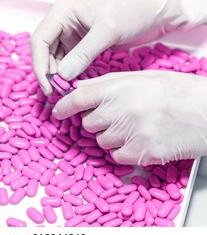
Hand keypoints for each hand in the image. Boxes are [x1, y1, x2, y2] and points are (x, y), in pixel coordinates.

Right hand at [31, 0, 187, 94]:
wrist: (154, 11)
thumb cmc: (133, 11)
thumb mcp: (108, 31)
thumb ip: (83, 53)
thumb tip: (63, 76)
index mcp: (63, 11)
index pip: (40, 40)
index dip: (39, 65)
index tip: (48, 86)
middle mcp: (63, 21)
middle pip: (43, 51)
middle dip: (47, 72)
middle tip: (55, 93)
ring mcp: (70, 33)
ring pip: (53, 58)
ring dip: (56, 75)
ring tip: (64, 91)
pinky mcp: (80, 44)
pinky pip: (67, 61)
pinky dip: (68, 74)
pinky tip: (72, 85)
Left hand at [52, 70, 206, 164]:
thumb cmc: (177, 91)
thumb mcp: (141, 77)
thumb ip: (107, 83)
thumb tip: (79, 88)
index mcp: (119, 88)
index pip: (79, 97)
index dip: (64, 105)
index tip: (57, 111)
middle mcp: (121, 110)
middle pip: (88, 123)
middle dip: (96, 121)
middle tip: (115, 116)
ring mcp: (130, 133)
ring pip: (101, 141)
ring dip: (111, 137)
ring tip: (134, 127)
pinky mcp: (141, 153)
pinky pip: (116, 156)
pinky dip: (123, 151)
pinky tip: (140, 140)